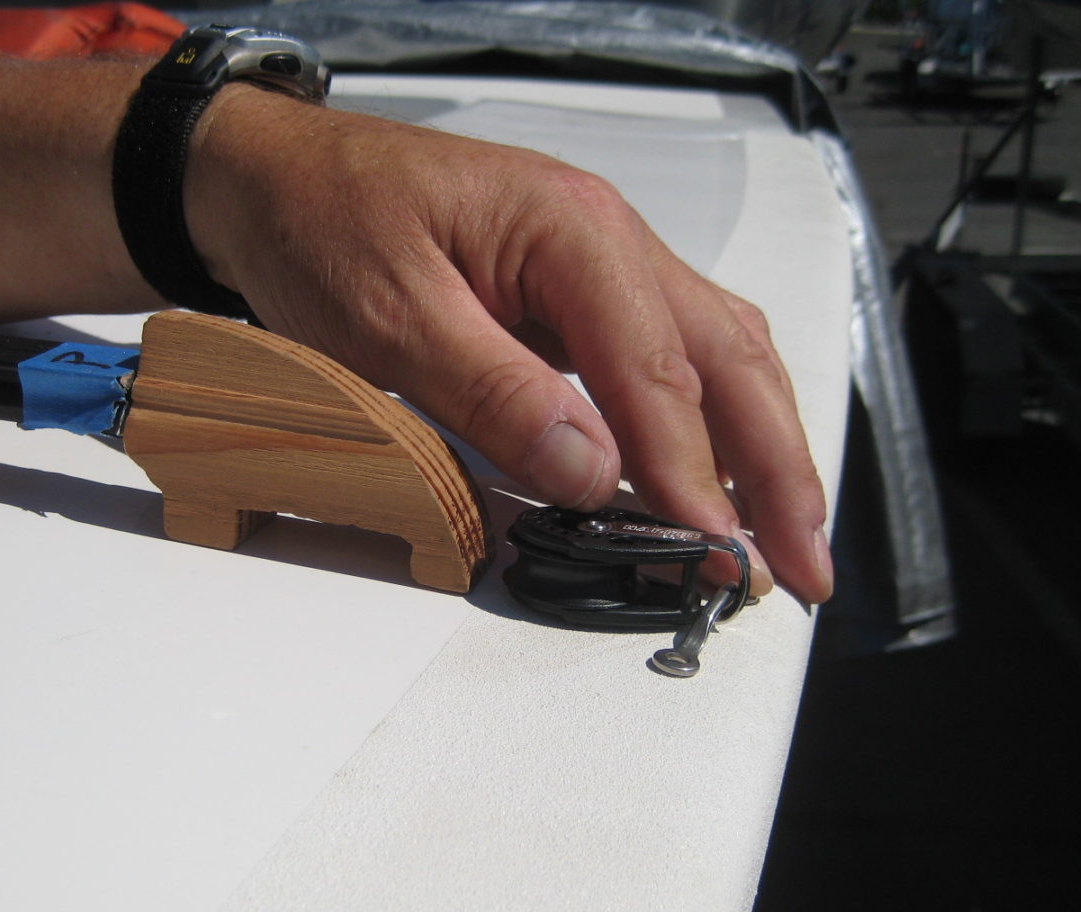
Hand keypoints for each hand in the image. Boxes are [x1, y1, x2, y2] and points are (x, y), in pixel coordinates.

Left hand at [186, 86, 832, 603]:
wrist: (275, 178)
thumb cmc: (323, 229)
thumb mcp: (391, 320)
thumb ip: (494, 394)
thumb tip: (594, 473)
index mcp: (570, 232)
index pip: (656, 371)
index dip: (689, 473)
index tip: (715, 553)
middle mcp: (608, 238)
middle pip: (728, 357)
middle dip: (777, 468)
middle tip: (805, 565)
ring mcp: (602, 261)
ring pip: (721, 351)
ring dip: (762, 445)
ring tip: (788, 532)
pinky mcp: (580, 291)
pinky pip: (675, 352)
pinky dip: (712, 418)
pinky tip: (721, 471)